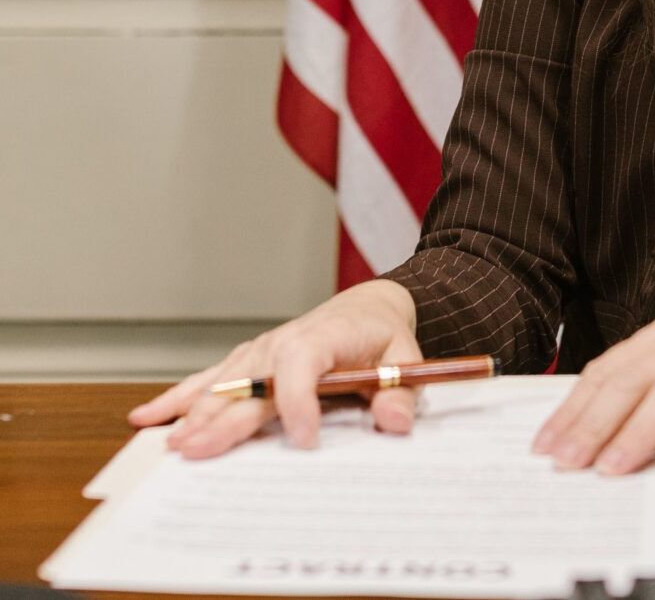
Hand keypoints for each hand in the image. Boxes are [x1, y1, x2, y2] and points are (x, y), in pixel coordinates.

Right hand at [127, 279, 421, 459]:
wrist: (369, 307)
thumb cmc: (383, 335)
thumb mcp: (403, 358)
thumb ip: (400, 392)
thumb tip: (397, 422)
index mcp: (324, 337)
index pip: (302, 363)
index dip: (298, 400)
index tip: (304, 438)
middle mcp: (284, 342)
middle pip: (251, 381)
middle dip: (225, 418)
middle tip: (199, 451)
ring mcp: (261, 352)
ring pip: (223, 383)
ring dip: (196, 413)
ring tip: (174, 444)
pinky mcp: (248, 361)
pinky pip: (210, 379)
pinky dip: (177, 398)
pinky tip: (147, 418)